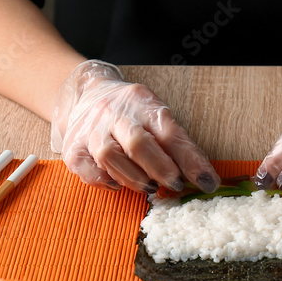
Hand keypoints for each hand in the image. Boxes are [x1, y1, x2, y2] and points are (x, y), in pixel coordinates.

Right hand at [50, 60, 220, 192]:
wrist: (86, 92)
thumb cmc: (131, 112)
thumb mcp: (156, 115)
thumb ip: (176, 143)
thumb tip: (203, 179)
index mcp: (143, 103)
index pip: (170, 133)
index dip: (191, 160)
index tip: (207, 182)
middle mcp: (115, 114)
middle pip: (137, 143)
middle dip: (161, 169)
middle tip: (175, 185)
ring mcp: (91, 130)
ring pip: (109, 156)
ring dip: (134, 178)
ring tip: (149, 188)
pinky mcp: (73, 148)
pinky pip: (85, 168)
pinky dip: (103, 180)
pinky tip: (116, 185)